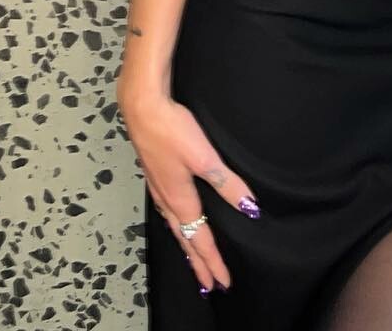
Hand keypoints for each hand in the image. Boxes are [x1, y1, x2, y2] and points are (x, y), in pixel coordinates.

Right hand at [120, 89, 261, 294]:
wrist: (142, 106)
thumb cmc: (172, 130)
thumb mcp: (205, 157)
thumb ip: (227, 183)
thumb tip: (249, 209)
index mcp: (180, 199)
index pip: (199, 238)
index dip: (211, 261)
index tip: (222, 282)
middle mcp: (166, 199)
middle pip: (184, 238)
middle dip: (197, 262)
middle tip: (207, 284)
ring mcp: (157, 186)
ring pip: (173, 226)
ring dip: (185, 245)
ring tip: (192, 260)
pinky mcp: (154, 173)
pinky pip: (167, 211)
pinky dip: (175, 225)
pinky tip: (176, 218)